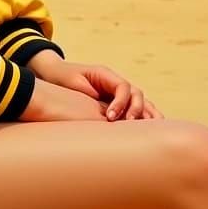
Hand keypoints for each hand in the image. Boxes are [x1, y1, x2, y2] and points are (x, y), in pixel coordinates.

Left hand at [28, 52, 162, 120]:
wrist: (55, 75)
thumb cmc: (63, 77)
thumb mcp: (73, 80)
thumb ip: (86, 90)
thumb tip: (99, 103)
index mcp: (106, 75)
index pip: (124, 87)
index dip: (121, 102)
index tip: (110, 117)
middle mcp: (115, 84)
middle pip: (136, 94)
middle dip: (137, 109)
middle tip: (129, 124)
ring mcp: (117, 94)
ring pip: (140, 102)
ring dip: (147, 115)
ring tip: (152, 131)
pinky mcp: (115, 105)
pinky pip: (132, 111)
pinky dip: (142, 120)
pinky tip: (148, 133)